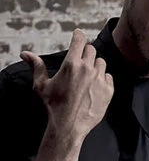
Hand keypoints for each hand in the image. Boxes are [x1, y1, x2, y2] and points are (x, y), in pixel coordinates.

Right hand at [20, 29, 113, 143]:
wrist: (69, 125)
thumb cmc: (54, 106)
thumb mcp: (42, 85)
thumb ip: (37, 66)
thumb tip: (26, 54)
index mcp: (71, 64)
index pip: (80, 40)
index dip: (79, 36)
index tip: (79, 35)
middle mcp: (87, 69)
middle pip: (91, 50)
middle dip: (85, 53)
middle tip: (80, 61)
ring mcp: (100, 80)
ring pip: (101, 63)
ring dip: (95, 65)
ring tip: (87, 76)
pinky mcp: (108, 91)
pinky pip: (109, 77)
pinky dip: (104, 79)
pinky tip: (95, 86)